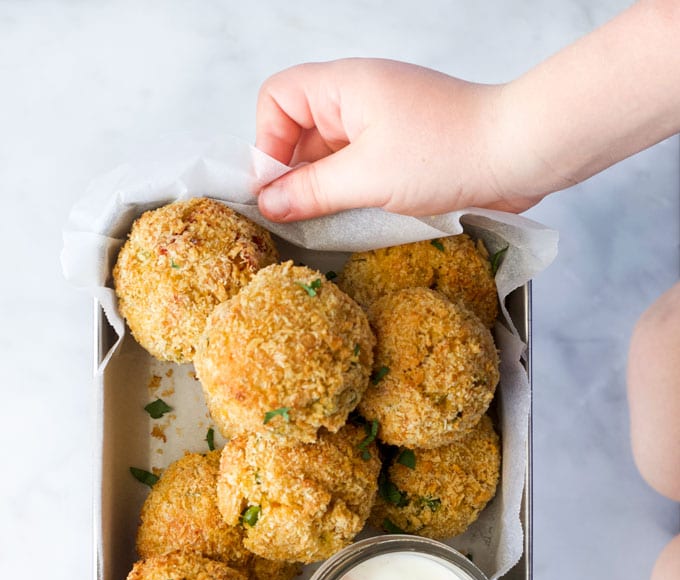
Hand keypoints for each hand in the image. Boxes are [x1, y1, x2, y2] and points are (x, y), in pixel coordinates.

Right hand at [255, 59, 543, 221]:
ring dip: (324, 190)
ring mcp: (382, 125)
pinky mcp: (403, 151)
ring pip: (330, 156)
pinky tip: (358, 219)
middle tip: (297, 217)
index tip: (276, 188)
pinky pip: (360, 170)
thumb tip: (269, 202)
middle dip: (294, 174)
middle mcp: (359, 99)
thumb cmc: (449, 152)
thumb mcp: (367, 179)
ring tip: (330, 223)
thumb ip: (311, 191)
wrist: (519, 153)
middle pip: (300, 131)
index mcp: (344, 86)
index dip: (267, 142)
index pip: (278, 98)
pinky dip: (352, 195)